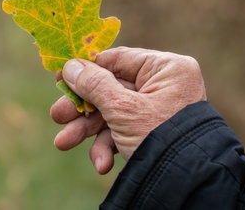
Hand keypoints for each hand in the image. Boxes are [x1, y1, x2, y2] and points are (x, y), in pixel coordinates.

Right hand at [50, 47, 206, 173]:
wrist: (187, 185)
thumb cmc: (160, 138)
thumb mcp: (122, 109)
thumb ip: (93, 85)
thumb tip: (70, 65)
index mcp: (165, 69)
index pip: (117, 59)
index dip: (85, 68)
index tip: (60, 76)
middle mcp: (162, 86)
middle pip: (109, 89)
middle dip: (82, 108)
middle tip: (57, 115)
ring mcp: (155, 110)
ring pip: (111, 113)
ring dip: (87, 130)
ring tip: (63, 142)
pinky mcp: (149, 131)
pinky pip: (122, 131)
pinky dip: (108, 146)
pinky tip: (101, 163)